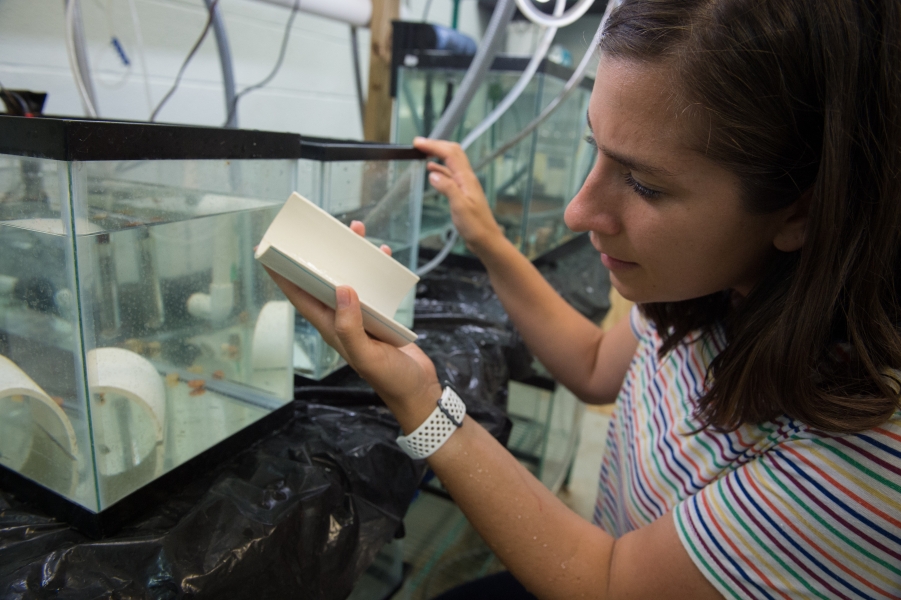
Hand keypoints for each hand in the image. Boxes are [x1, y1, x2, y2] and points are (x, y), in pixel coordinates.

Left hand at [263, 221, 441, 425]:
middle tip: (319, 230)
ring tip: (357, 232)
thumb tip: (343, 290)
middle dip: (319, 256)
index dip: (283, 276)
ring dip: (351, 257)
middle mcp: (342, 319)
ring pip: (350, 279)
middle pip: (324, 281)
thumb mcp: (366, 355)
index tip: (269, 252)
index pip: (300, 297)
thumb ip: (351, 326)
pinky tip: (384, 256)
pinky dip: (377, 270)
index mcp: (331, 327)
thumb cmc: (390, 379)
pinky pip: (374, 286)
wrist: (418, 390)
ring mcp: (362, 317)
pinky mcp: (381, 316)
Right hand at [413, 137, 503, 254]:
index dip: (433, 146)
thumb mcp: (460, 207)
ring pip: (451, 162)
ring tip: (422, 152)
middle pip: (453, 152)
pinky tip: (431, 170)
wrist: (486, 240)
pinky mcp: (463, 193)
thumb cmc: (476, 226)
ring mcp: (465, 185)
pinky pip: (450, 175)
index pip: (450, 154)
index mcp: (466, 179)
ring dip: (437, 154)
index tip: (418, 143)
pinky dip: (440, 168)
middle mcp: (467, 178)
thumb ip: (447, 188)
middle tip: (418, 144)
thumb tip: (433, 173)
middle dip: (436, 145)